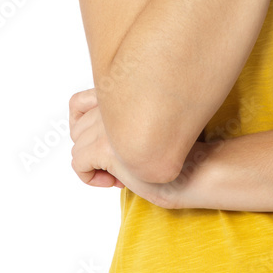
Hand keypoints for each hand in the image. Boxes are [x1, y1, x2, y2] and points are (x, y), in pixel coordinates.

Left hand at [68, 88, 217, 208]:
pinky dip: (90, 178)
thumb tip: (87, 133)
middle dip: (92, 150)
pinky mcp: (108, 147)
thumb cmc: (176, 149)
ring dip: (94, 165)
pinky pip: (78, 164)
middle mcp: (113, 102)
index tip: (105, 143)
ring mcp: (109, 123)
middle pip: (77, 130)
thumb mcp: (144, 125)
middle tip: (119, 161)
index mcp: (122, 91)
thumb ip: (121, 117)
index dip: (85, 126)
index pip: (77, 102)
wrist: (196, 166)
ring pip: (77, 148)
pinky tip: (114, 181)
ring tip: (120, 172)